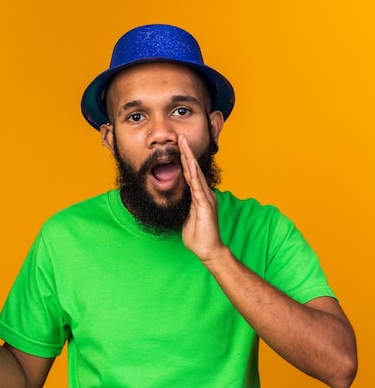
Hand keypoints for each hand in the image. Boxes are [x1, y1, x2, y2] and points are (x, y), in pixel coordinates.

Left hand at [179, 134, 224, 264]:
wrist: (208, 251)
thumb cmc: (198, 237)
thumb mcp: (187, 219)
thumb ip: (185, 209)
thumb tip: (178, 203)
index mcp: (200, 196)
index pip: (190, 175)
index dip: (184, 160)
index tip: (178, 146)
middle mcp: (205, 194)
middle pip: (193, 169)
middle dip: (186, 152)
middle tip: (180, 136)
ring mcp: (206, 198)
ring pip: (195, 174)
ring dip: (188, 157)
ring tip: (183, 143)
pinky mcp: (205, 205)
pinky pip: (197, 186)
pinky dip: (193, 173)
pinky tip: (189, 162)